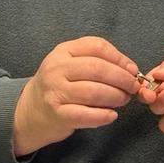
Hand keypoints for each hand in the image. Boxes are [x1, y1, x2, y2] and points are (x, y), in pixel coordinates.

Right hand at [12, 36, 139, 155]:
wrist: (31, 110)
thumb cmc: (60, 84)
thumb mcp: (72, 63)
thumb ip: (99, 61)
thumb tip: (131, 69)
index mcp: (63, 51)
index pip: (97, 46)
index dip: (120, 58)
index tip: (132, 70)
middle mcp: (57, 69)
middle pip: (98, 69)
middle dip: (122, 79)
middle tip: (132, 88)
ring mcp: (55, 92)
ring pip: (94, 92)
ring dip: (116, 97)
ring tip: (123, 100)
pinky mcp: (57, 114)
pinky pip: (85, 115)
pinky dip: (103, 116)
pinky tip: (111, 115)